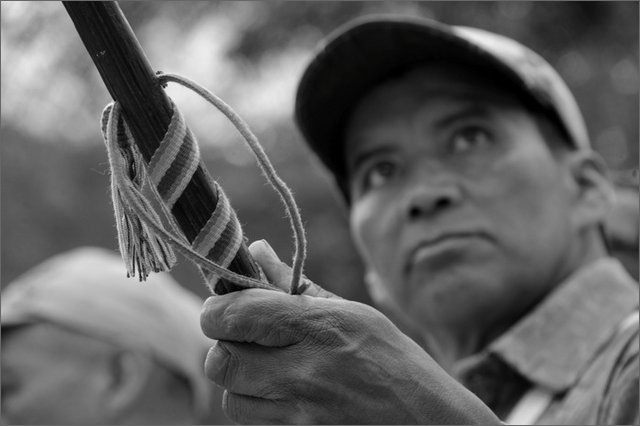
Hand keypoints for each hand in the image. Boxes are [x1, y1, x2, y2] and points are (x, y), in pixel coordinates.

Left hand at [201, 240, 498, 423]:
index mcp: (323, 328)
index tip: (222, 309)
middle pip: (222, 361)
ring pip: (230, 400)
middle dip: (224, 348)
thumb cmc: (397, 364)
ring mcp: (303, 416)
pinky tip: (283, 397)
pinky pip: (254, 424)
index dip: (217, 310)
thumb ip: (296, 286)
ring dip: (239, 383)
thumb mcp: (354, 314)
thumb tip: (256, 250)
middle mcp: (308, 373)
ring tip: (268, 372)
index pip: (238, 314)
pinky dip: (257, 409)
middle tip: (244, 341)